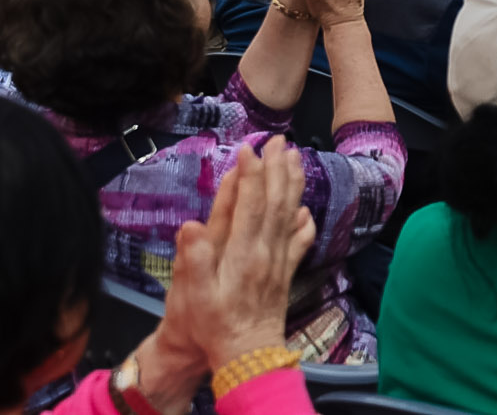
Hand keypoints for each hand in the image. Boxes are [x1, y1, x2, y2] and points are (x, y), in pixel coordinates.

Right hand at [163, 138, 315, 370]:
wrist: (246, 355)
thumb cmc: (212, 325)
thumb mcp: (192, 296)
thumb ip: (193, 259)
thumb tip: (191, 224)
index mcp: (242, 253)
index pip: (249, 204)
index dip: (249, 175)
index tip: (248, 149)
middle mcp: (265, 252)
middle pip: (275, 202)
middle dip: (277, 168)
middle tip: (279, 140)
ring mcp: (279, 261)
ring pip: (290, 214)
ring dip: (293, 184)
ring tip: (296, 158)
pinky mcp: (286, 273)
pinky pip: (300, 242)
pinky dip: (304, 222)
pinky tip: (305, 210)